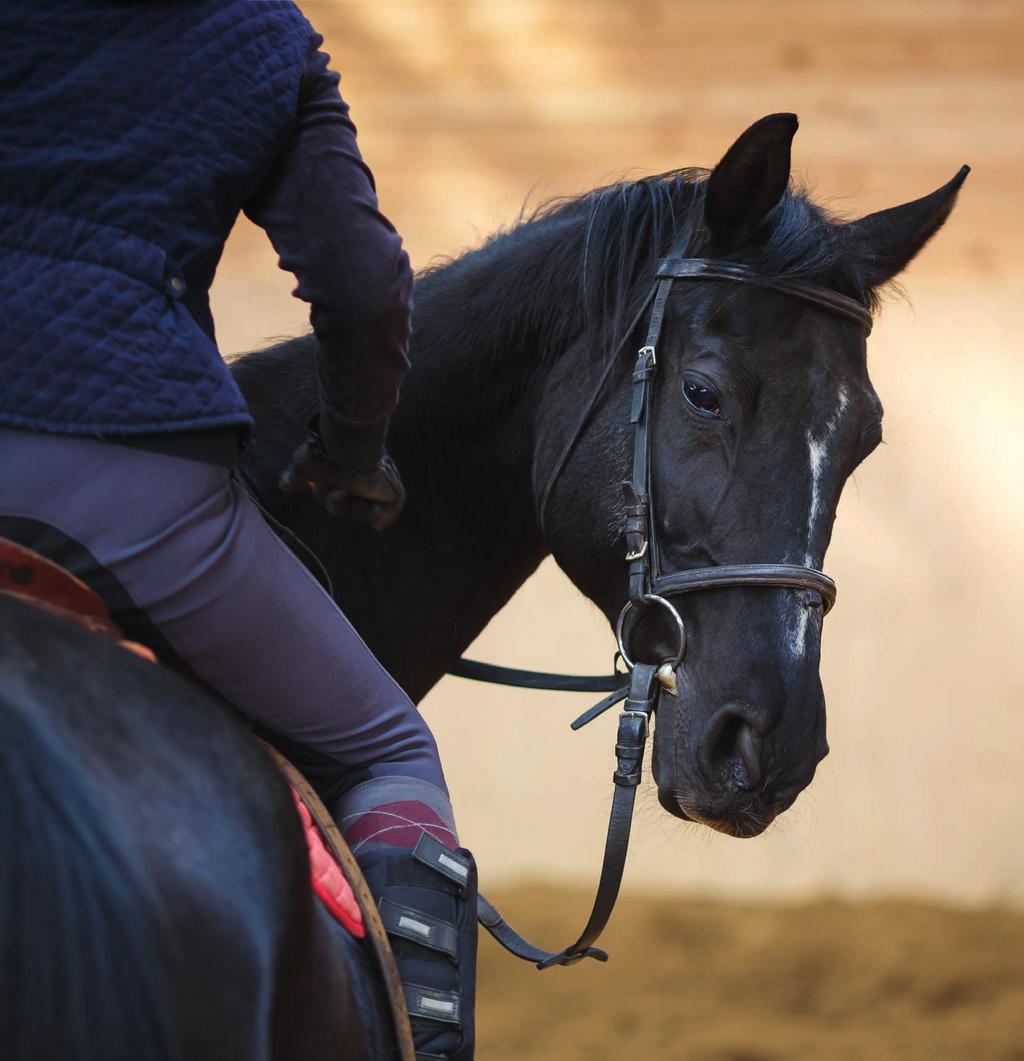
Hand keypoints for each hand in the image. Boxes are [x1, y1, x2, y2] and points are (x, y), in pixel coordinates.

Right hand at [279, 434, 405, 530]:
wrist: (348, 451)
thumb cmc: (324, 455)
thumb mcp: (304, 466)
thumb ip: (296, 477)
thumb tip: (284, 485)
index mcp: (345, 474)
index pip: (337, 498)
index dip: (331, 498)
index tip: (323, 485)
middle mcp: (363, 480)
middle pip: (347, 510)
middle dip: (338, 504)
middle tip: (341, 489)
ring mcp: (379, 486)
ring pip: (363, 513)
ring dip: (355, 507)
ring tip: (357, 490)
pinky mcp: (393, 492)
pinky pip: (388, 514)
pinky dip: (380, 517)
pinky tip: (373, 507)